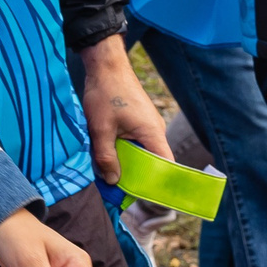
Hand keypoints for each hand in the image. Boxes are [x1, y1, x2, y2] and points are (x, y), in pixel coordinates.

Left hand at [75, 32, 168, 184]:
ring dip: (128, 165)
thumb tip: (114, 181)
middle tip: (122, 195)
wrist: (105, 65)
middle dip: (138, 178)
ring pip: (142, 154)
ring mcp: (147, 127)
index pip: (166, 167)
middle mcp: (155, 132)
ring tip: (112, 178)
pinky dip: (124, 153)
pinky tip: (109, 158)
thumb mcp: (101, 128)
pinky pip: (135, 144)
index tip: (147, 201)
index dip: (159, 185)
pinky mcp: (138, 123)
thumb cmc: (105, 93)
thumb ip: (107, 156)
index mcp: (153, 134)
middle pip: (153, 164)